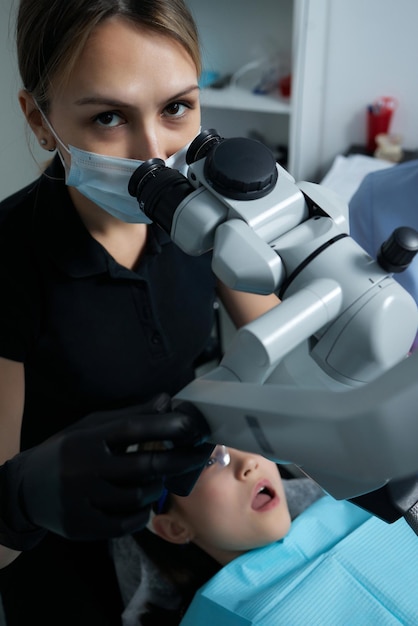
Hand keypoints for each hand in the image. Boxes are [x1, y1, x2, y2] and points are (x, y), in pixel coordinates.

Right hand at [0, 394, 211, 548]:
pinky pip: (125, 523)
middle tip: (198, 454)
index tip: (191, 424)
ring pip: (136, 497)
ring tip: (160, 479)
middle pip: (142, 466)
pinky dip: (140, 513)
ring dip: (157, 487)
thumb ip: (130, 416)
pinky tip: (142, 503)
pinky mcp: (81, 526)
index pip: (132, 429)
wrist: (26, 488)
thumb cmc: (67, 452)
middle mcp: (83, 468)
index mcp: (86, 439)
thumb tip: (166, 400)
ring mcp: (81, 500)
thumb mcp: (92, 427)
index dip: (165, 425)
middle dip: (178, 460)